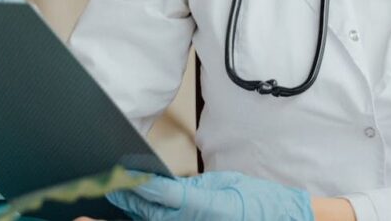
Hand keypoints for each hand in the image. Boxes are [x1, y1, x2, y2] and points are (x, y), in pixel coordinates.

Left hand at [107, 171, 313, 220]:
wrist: (280, 218)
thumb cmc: (258, 201)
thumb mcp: (226, 183)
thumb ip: (194, 187)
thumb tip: (165, 184)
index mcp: (207, 208)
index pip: (164, 195)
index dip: (140, 183)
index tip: (122, 174)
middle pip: (153, 213)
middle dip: (131, 200)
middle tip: (110, 185)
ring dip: (137, 212)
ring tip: (120, 196)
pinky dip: (153, 217)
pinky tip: (141, 210)